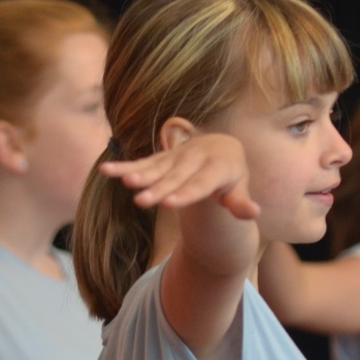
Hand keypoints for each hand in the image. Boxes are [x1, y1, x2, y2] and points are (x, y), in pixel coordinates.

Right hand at [99, 132, 257, 219]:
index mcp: (219, 166)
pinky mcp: (162, 156)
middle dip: (158, 188)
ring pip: (157, 167)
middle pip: (175, 177)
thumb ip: (241, 202)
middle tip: (141, 202)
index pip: (200, 183)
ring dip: (139, 174)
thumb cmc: (232, 176)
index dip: (185, 193)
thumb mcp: (239, 188)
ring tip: (125, 182)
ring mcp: (176, 155)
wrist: (221, 146)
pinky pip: (143, 162)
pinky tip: (106, 170)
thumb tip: (254, 213)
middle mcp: (196, 157)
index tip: (169, 204)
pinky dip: (125, 166)